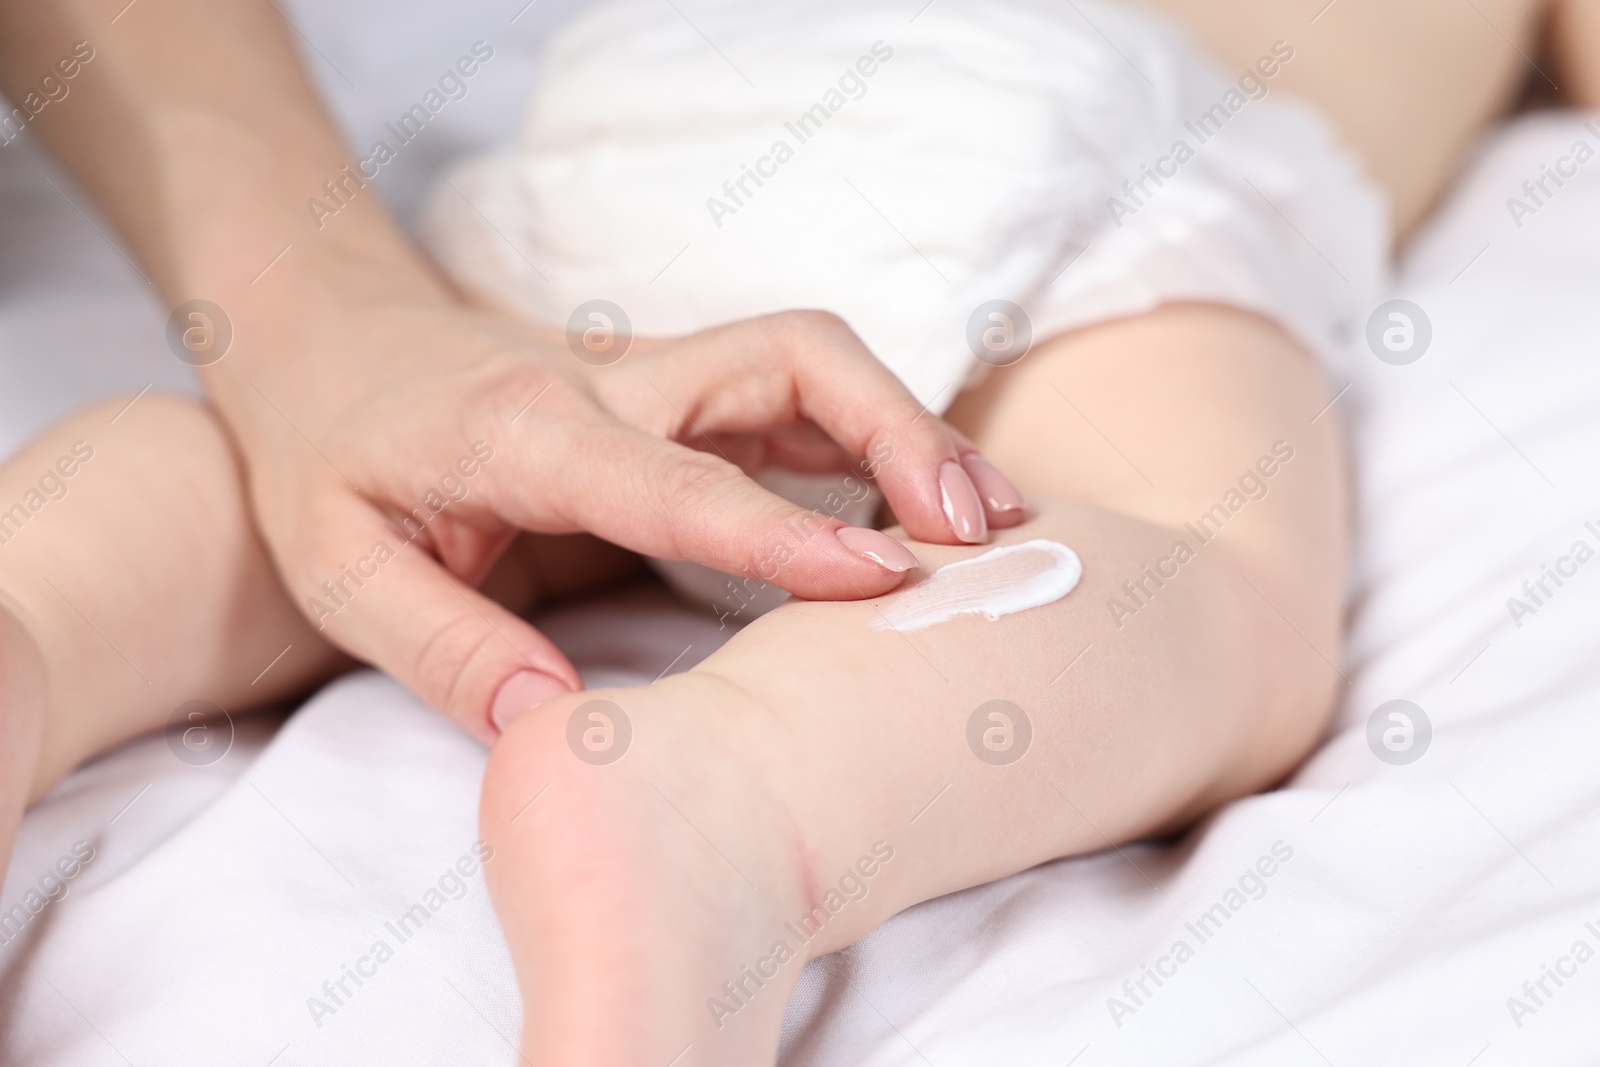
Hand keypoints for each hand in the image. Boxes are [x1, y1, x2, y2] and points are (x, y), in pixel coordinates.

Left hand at [210, 282, 1023, 741]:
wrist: (329, 341)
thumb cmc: (328, 455)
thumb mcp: (337, 566)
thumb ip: (441, 645)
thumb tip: (554, 724)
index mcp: (529, 431)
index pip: (682, 477)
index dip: (788, 532)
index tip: (891, 581)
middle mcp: (612, 382)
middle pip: (794, 360)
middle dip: (901, 430)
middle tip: (982, 530)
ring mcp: (654, 373)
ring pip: (814, 364)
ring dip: (910, 428)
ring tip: (993, 521)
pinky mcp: (676, 388)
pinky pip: (798, 397)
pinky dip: (877, 440)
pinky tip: (926, 506)